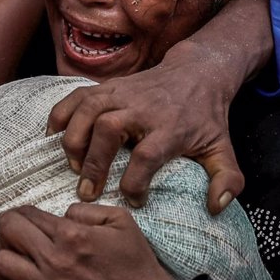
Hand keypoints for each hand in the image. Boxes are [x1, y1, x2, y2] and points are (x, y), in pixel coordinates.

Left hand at [0, 203, 186, 279]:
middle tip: (7, 235)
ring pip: (3, 266)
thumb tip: (63, 214)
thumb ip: (87, 210)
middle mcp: (54, 259)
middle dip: (3, 229)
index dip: (20, 213)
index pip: (28, 215)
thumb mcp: (122, 222)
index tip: (20, 218)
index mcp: (71, 234)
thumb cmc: (139, 267)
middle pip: (8, 234)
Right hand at [48, 0, 273, 213]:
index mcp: (171, 127)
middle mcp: (142, 108)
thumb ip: (226, 180)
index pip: (147, 155)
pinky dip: (60, 115)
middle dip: (94, 161)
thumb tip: (217, 208)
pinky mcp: (107, 86)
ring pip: (87, 110)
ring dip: (74, 140)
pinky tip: (53, 137)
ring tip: (72, 166)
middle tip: (87, 191)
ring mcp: (121, 93)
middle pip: (109, 129)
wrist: (197, 72)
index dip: (135, 182)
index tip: (134, 199)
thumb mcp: (222, 148)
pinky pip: (75, 97)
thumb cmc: (205, 117)